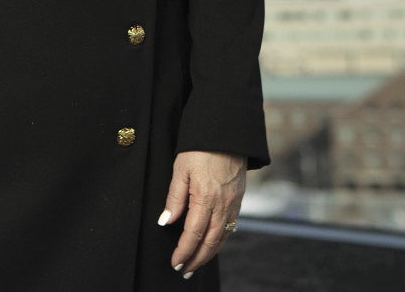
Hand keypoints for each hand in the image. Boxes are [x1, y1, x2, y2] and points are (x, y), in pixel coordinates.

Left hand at [157, 150, 246, 277]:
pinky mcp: (239, 199)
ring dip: (209, 253)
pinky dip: (220, 240)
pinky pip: (230, 226)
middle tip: (185, 271)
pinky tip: (212, 244)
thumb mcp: (180, 169)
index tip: (175, 263)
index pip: (193, 234)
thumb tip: (166, 221)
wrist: (228, 132)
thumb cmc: (200, 148)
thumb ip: (174, 197)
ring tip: (197, 263)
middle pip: (210, 241)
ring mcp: (233, 202)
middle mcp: (222, 204)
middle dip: (197, 259)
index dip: (184, 251)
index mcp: (205, 197)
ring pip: (222, 236)